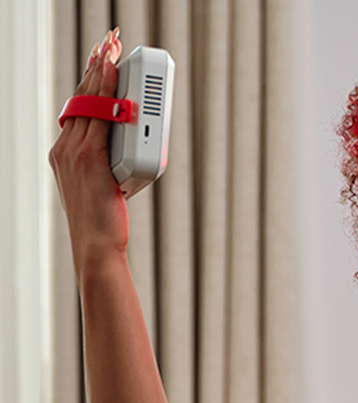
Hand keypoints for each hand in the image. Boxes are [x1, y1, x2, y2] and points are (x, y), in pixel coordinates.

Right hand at [49, 29, 127, 285]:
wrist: (96, 243)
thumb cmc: (103, 221)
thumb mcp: (104, 186)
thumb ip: (111, 165)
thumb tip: (131, 155)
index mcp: (65, 154)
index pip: (78, 108)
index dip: (90, 82)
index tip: (101, 62)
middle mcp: (65, 149)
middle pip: (81, 97)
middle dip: (95, 67)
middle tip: (108, 42)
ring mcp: (75, 152)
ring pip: (89, 102)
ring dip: (102, 72)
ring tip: (112, 48)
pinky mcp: (89, 158)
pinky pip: (99, 117)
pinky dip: (107, 93)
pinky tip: (115, 77)